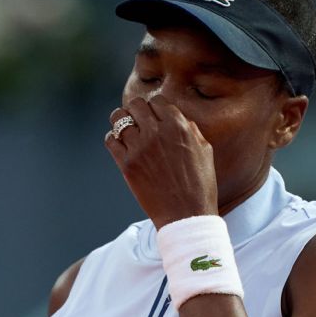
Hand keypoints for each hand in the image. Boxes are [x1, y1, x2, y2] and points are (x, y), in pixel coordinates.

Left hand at [103, 96, 218, 227]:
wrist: (186, 216)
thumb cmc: (200, 185)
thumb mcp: (205, 151)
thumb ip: (190, 129)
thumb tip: (177, 118)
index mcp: (179, 126)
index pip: (158, 101)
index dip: (155, 108)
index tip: (154, 117)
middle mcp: (157, 133)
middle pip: (136, 104)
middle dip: (137, 111)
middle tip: (138, 122)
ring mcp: (139, 148)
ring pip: (118, 118)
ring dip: (121, 121)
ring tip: (125, 129)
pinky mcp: (127, 164)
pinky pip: (110, 140)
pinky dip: (113, 139)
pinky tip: (121, 145)